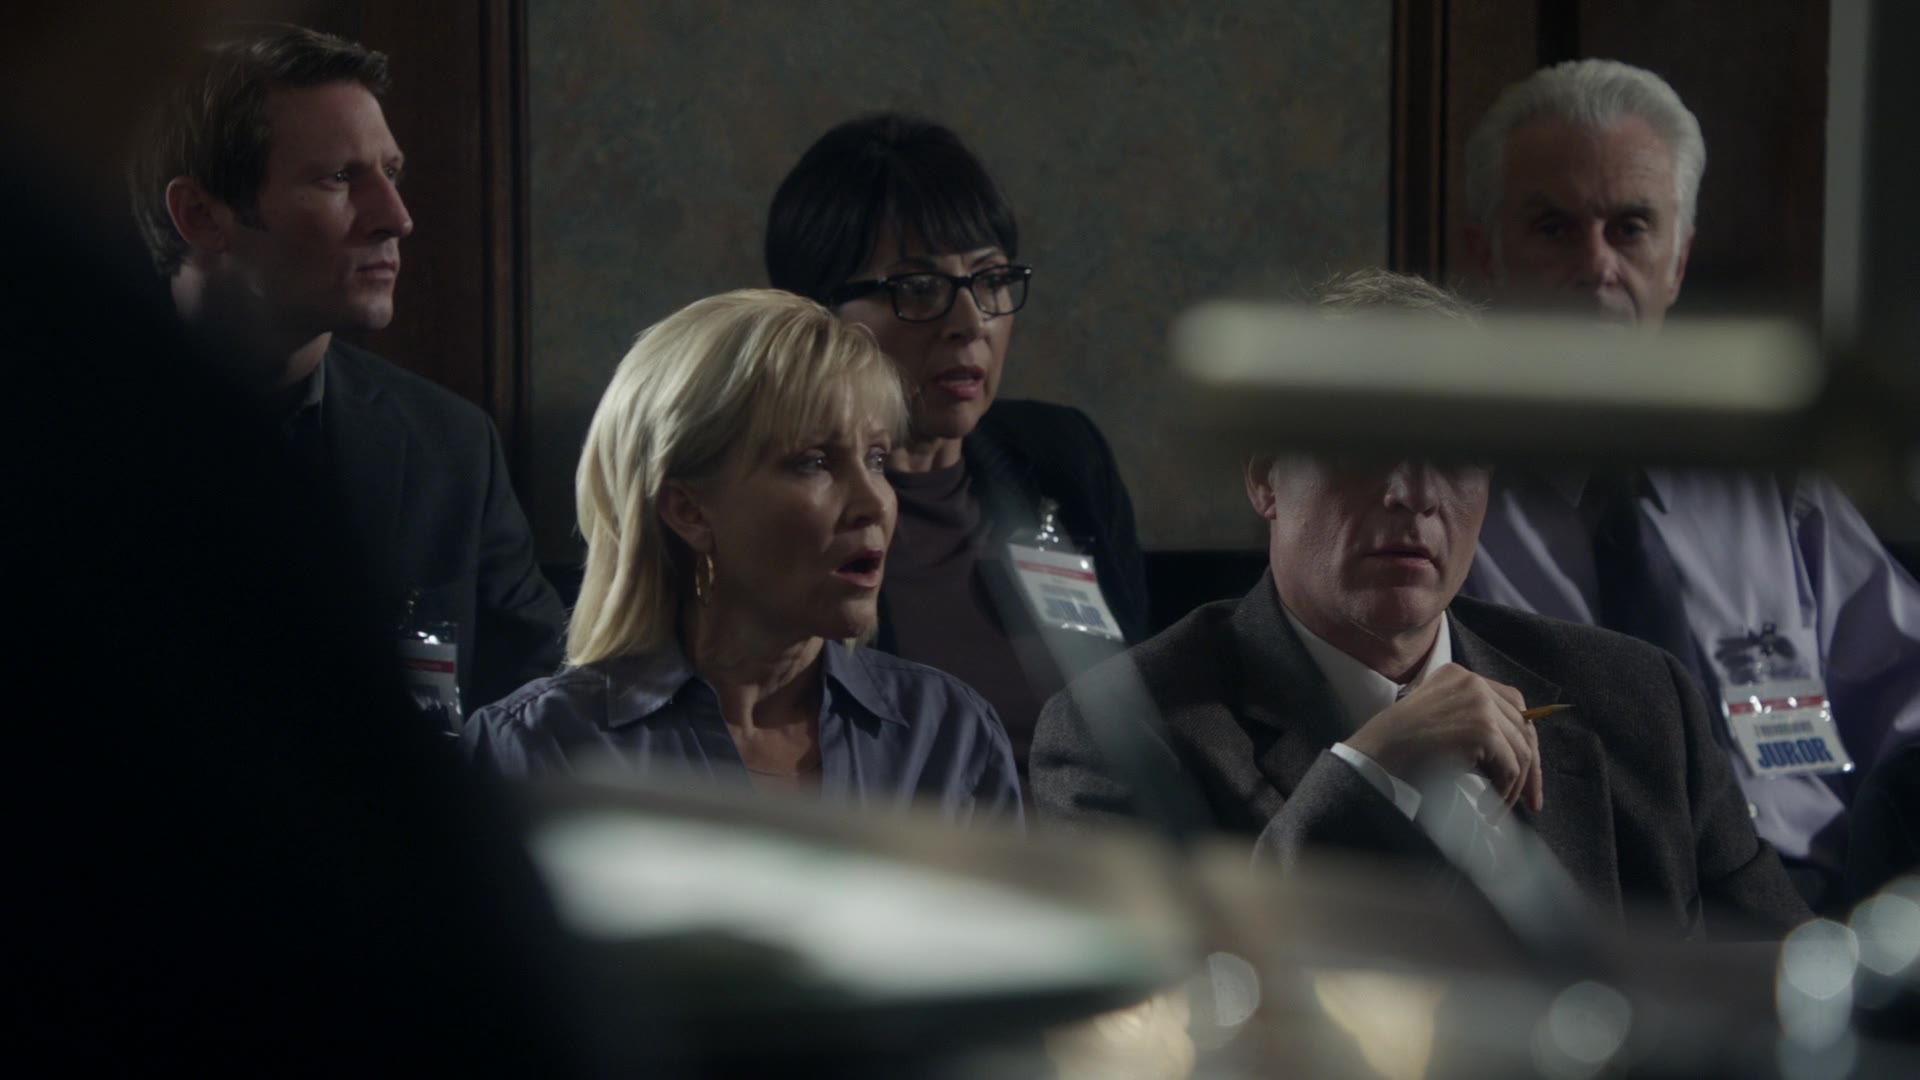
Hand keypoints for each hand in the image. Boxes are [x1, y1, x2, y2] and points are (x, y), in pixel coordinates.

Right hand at [1344, 664, 1544, 812]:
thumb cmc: (1400, 747)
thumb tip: (1517, 752)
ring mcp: (1480, 704)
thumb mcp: (1438, 719)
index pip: (1513, 703)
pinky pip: (1511, 766)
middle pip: (1524, 725)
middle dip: (1530, 767)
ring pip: (1520, 749)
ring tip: (1498, 807)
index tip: (1526, 772)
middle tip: (1531, 800)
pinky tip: (1490, 808)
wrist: (1377, 754)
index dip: (1524, 739)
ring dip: (1515, 785)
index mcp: (1461, 676)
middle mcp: (1473, 683)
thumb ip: (1470, 719)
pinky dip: (1506, 791)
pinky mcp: (1483, 728)